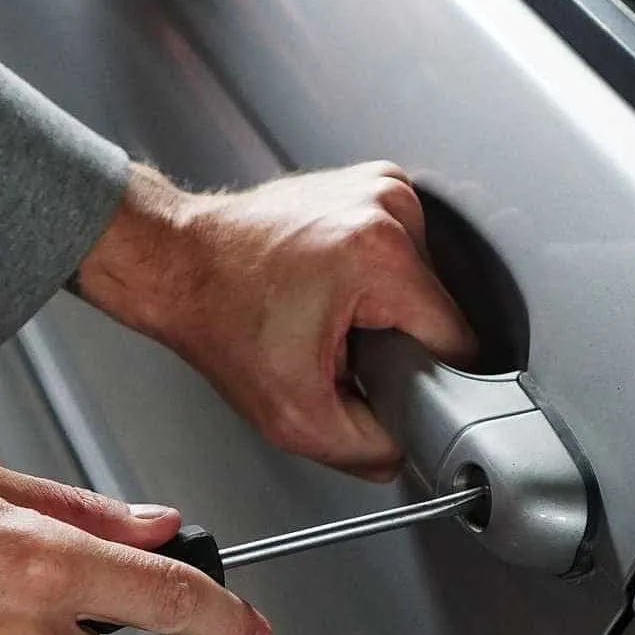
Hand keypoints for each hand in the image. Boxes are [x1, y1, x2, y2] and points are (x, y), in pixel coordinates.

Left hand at [74, 162, 477, 480]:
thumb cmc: (218, 317)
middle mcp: (388, 207)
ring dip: (387, 309)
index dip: (427, 378)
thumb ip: (366, 450)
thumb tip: (405, 451)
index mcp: (380, 255)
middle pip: (438, 310)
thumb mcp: (294, 416)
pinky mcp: (371, 183)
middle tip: (341, 347)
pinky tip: (333, 286)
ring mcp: (380, 187)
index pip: (458, 340)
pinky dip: (375, 278)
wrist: (176, 263)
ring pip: (423, 282)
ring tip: (331, 314)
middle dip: (398, 341)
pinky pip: (403, 253)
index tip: (385, 381)